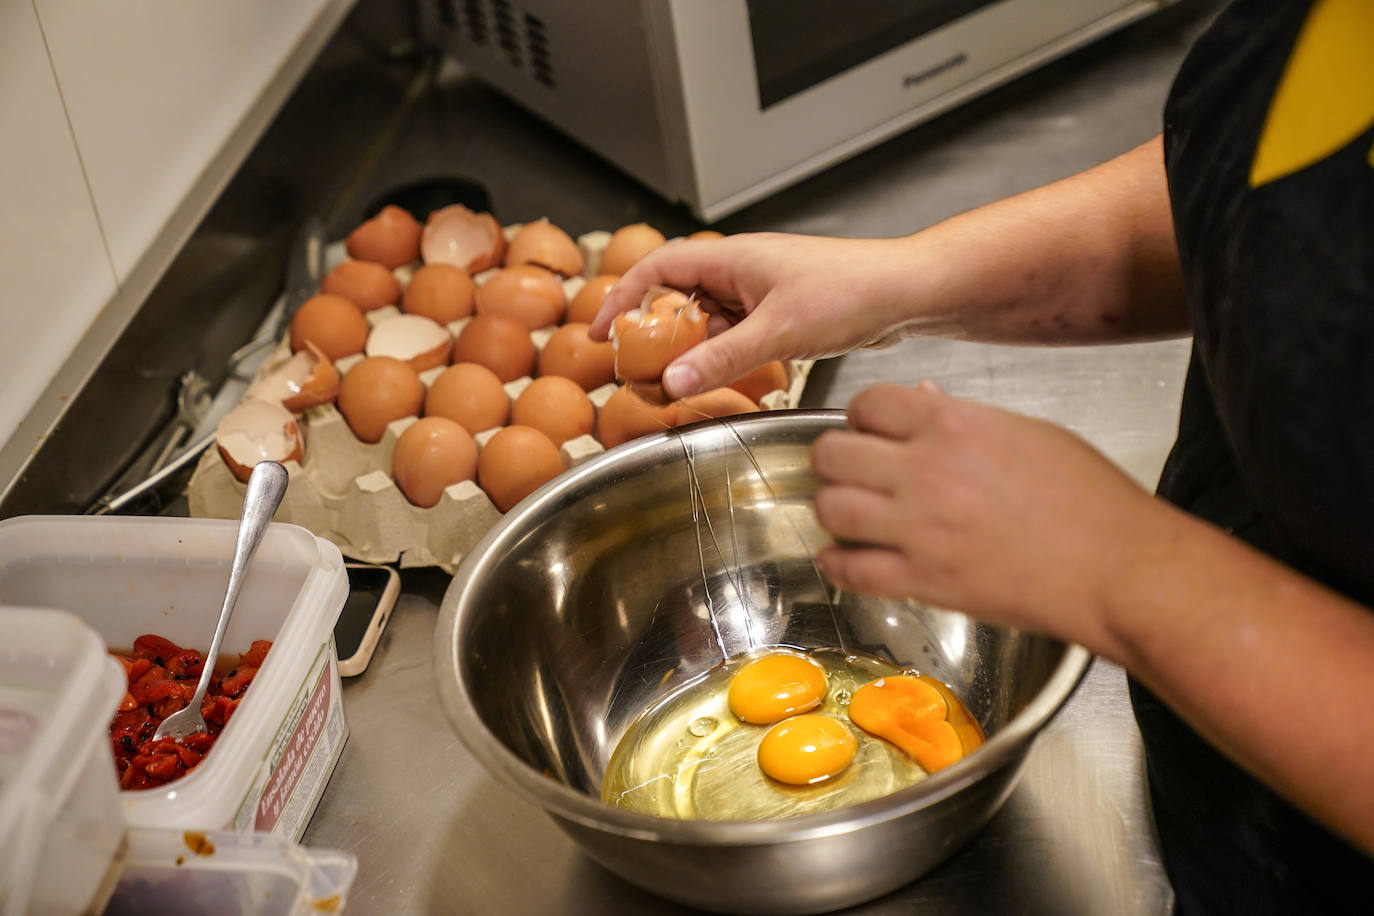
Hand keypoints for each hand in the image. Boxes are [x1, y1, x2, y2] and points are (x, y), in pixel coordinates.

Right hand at [590, 233, 916, 397]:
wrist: (906, 293)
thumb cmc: (852, 292)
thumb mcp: (778, 331)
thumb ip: (721, 359)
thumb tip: (671, 382)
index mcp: (732, 259)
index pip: (657, 269)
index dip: (623, 299)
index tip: (602, 333)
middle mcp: (743, 271)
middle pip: (679, 299)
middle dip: (657, 335)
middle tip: (640, 371)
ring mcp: (762, 292)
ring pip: (710, 321)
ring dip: (696, 350)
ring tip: (683, 384)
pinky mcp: (782, 313)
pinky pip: (738, 334)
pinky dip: (726, 356)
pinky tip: (731, 380)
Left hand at [811, 381, 1169, 654]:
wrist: (1116, 567)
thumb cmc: (1090, 499)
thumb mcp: (1028, 432)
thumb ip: (964, 417)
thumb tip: (923, 399)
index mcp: (953, 425)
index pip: (868, 404)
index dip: (863, 417)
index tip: (870, 431)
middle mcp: (925, 471)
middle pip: (832, 454)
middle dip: (835, 460)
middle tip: (851, 472)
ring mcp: (918, 529)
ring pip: (830, 509)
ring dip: (833, 509)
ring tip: (851, 514)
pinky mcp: (922, 581)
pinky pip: (849, 569)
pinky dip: (838, 563)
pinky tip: (847, 557)